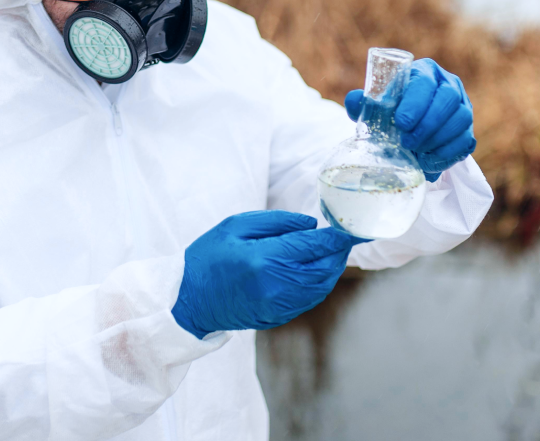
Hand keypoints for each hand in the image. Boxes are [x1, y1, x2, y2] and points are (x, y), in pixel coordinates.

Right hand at [171, 211, 365, 338]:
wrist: (189, 299)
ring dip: (332, 268)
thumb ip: (276, 222)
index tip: (351, 228)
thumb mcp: (235, 226)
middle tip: (344, 237)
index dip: (337, 237)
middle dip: (339, 252)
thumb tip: (311, 225)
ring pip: (321, 286)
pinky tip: (316, 270)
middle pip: (324, 268)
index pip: (314, 246)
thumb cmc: (208, 256)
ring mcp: (279, 305)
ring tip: (333, 252)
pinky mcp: (278, 316)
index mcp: (264, 259)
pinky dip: (319, 283)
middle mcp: (277, 285)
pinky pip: (309, 298)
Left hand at [345, 58, 475, 181]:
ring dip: (438, 139)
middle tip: (408, 142)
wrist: (406, 128)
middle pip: (448, 99)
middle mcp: (448, 84)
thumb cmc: (389, 110)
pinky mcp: (468, 129)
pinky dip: (447, 154)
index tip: (402, 123)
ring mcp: (462, 106)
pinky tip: (429, 161)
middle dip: (428, 123)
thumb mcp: (373, 105)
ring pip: (461, 119)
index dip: (415, 103)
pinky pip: (465, 141)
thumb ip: (361, 102)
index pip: (425, 82)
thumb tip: (355, 101)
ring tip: (417, 151)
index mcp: (424, 71)